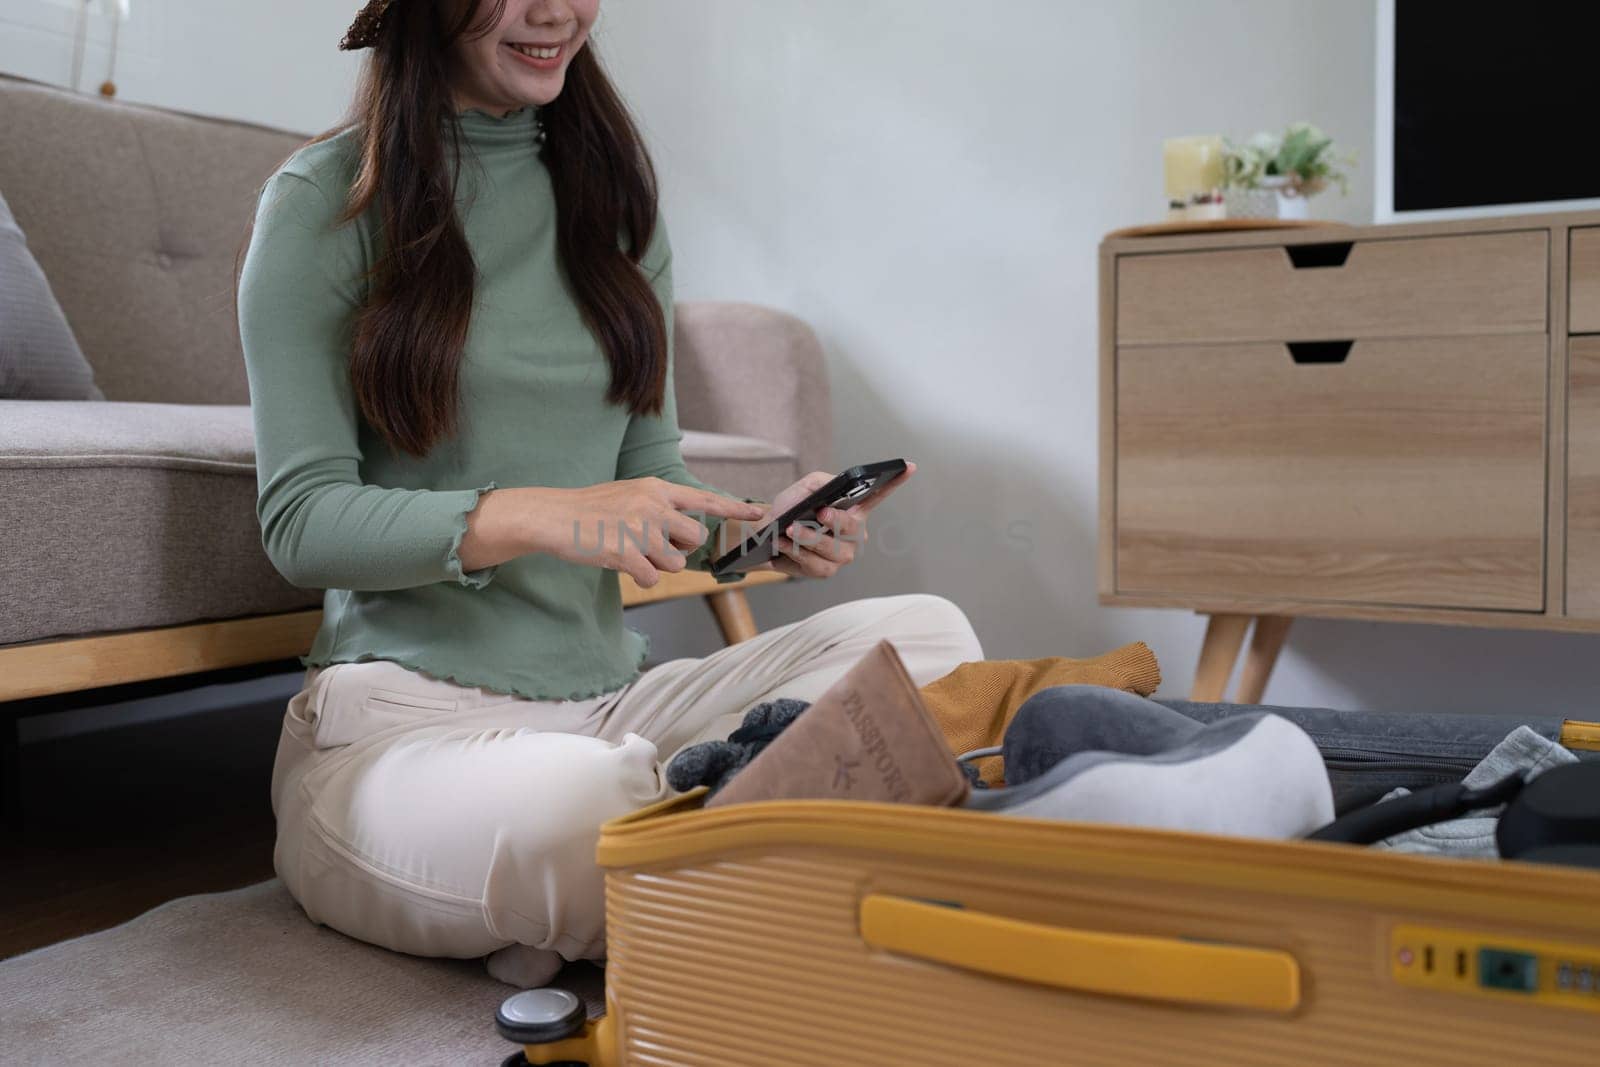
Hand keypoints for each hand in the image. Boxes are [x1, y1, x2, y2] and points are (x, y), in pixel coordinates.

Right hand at [524, 477, 766, 587]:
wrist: (553, 516)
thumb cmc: (592, 509)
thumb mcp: (630, 495)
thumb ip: (660, 507)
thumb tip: (688, 532)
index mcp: (656, 489)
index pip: (704, 499)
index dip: (734, 508)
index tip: (758, 514)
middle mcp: (653, 506)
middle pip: (694, 538)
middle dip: (681, 549)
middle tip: (654, 546)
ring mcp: (639, 529)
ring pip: (675, 563)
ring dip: (657, 565)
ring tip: (630, 552)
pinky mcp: (625, 552)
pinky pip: (652, 577)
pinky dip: (640, 577)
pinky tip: (620, 563)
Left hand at [751, 461, 915, 578]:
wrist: (766, 533)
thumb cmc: (791, 508)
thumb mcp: (806, 488)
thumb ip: (822, 483)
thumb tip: (835, 488)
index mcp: (854, 509)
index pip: (878, 495)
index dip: (895, 482)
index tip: (908, 467)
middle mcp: (854, 533)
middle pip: (853, 527)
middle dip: (836, 521)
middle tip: (820, 513)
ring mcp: (842, 554)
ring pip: (833, 550)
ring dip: (808, 538)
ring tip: (789, 530)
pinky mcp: (825, 570)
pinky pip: (816, 565)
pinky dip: (797, 553)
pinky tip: (784, 544)